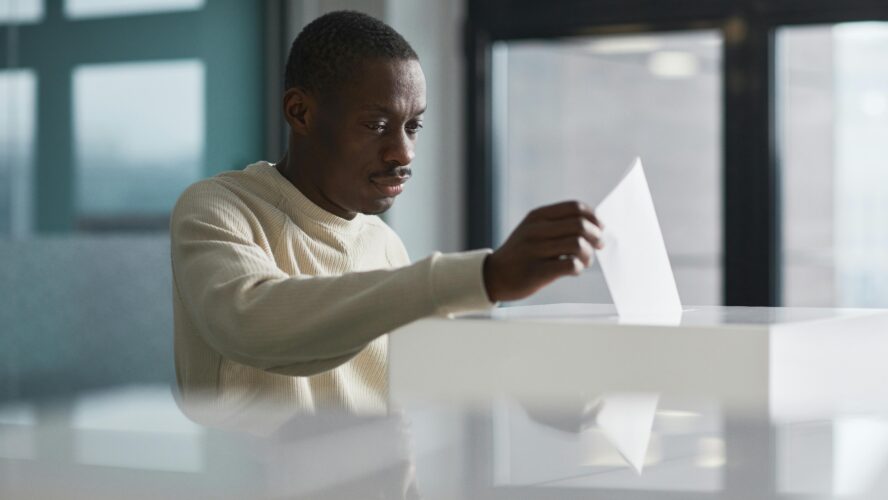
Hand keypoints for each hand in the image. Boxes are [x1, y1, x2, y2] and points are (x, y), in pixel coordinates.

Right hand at [483, 201, 603, 301]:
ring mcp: (534, 251)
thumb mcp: (532, 230)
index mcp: (537, 216)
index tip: (600, 228)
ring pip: (577, 245)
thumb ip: (558, 224)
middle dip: (596, 236)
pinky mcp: (536, 271)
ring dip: (588, 254)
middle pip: (580, 226)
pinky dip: (578, 268)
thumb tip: (595, 226)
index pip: (575, 207)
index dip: (593, 217)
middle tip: (599, 246)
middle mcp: (535, 230)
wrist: (493, 276)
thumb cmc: (521, 254)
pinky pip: (570, 265)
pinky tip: (574, 270)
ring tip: (584, 261)